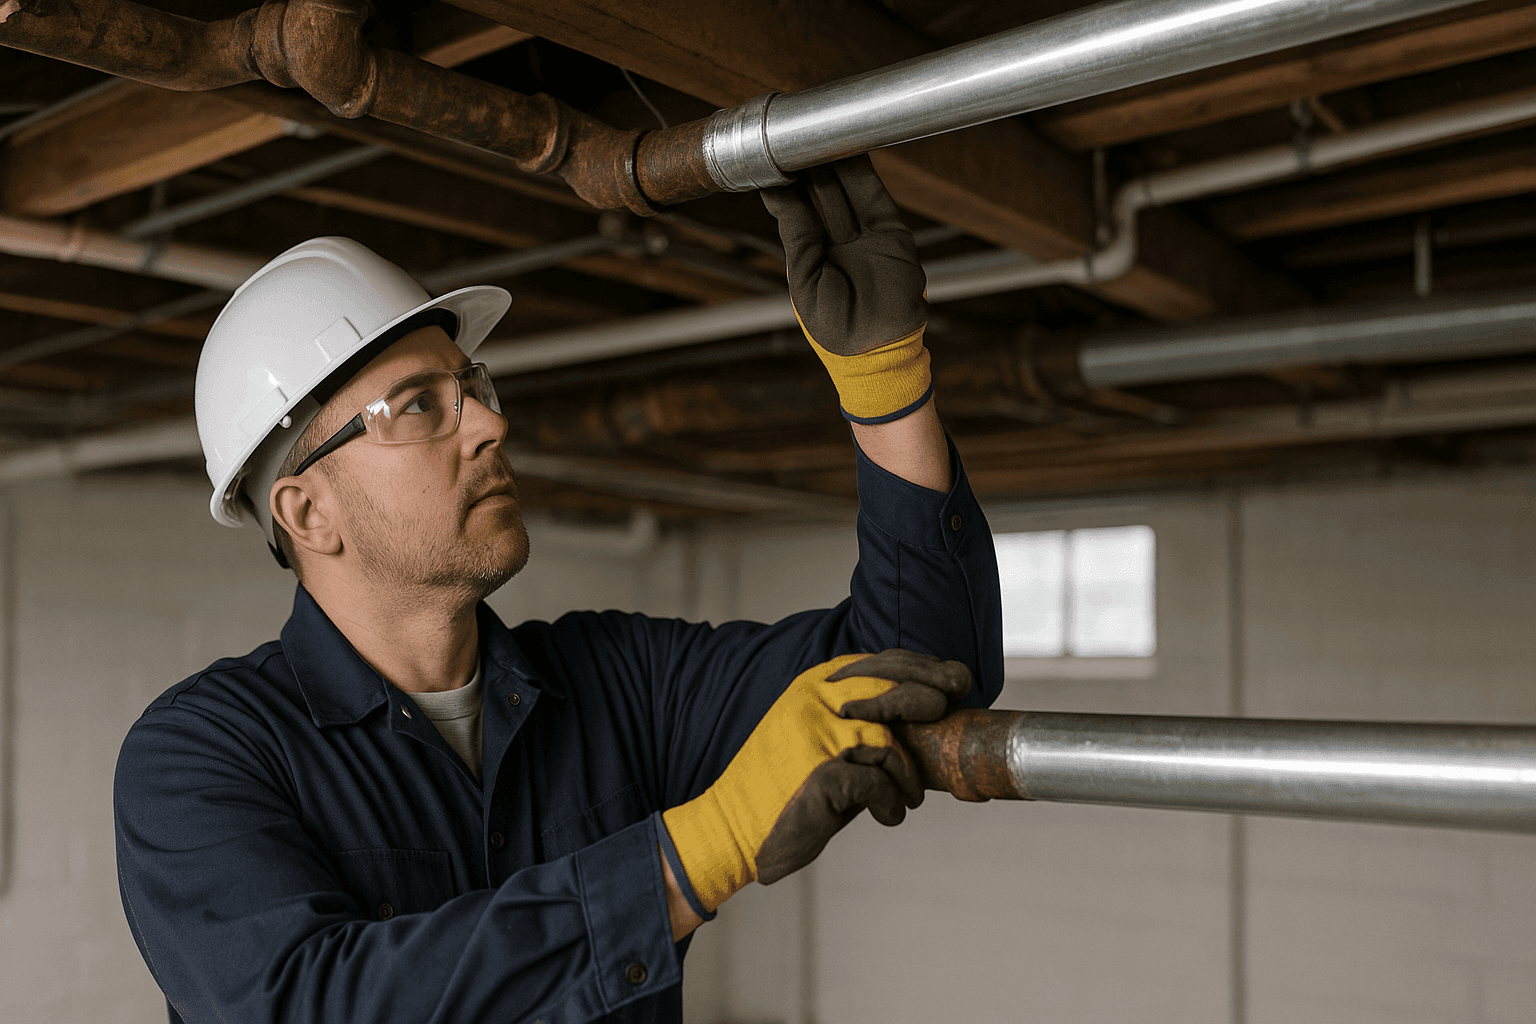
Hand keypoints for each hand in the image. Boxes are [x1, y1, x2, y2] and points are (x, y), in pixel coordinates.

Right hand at [662, 649, 970, 912]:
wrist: (731, 828)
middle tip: (948, 710)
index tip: (955, 679)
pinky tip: (886, 815)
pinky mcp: (819, 776)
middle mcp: (813, 703)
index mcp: (812, 687)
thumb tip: (927, 711)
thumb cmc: (784, 787)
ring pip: (888, 742)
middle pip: (888, 687)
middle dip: (928, 695)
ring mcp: (815, 738)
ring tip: (907, 796)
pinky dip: (890, 803)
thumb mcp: (819, 737)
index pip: (877, 662)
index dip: (922, 667)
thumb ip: (861, 721)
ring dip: (908, 775)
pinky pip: (878, 784)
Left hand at [761, 158, 933, 424]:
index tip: (770, 155)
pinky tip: (845, 150)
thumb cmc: (834, 328)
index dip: (786, 186)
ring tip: (814, 135)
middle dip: (807, 167)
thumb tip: (779, 194)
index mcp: (813, 258)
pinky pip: (873, 197)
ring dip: (831, 164)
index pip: (798, 212)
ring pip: (846, 190)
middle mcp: (839, 243)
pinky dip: (860, 173)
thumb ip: (797, 235)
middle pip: (821, 195)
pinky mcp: (891, 235)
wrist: (877, 352)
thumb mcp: (804, 279)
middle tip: (791, 135)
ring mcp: (866, 237)